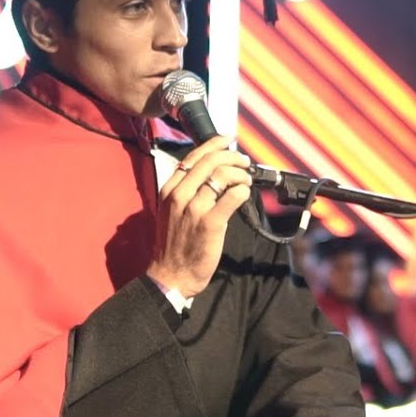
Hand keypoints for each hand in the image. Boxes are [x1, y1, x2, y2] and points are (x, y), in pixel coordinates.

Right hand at [146, 135, 251, 297]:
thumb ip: (187, 190)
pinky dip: (242, 190)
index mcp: (169, 189)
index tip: (228, 140)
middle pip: (210, 161)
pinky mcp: (210, 223)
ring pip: (222, 175)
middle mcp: (179, 195)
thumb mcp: (172, 210)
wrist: (171, 275)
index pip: (193, 156)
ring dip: (241, 174)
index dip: (215, 144)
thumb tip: (213, 171)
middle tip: (244, 161)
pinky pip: (232, 196)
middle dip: (232, 156)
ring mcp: (194, 209)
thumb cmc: (175, 244)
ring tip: (246, 180)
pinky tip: (244, 194)